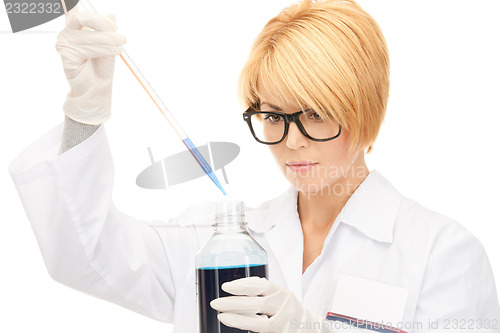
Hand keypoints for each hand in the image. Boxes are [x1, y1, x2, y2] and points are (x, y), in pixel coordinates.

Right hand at [55, 6, 126, 124]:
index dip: (91, 13)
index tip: (111, 23)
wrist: (97, 89)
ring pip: (89, 35)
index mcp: (76, 27)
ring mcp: (64, 43)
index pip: (78, 10)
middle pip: (82, 18)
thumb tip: (112, 15)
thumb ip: (107, 30)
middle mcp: (67, 32)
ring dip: (108, 41)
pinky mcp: (66, 55)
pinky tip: (113, 53)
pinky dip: (103, 50)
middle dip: (104, 25)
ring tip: (120, 48)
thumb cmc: (101, 68)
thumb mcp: (108, 45)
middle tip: (121, 37)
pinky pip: (86, 48)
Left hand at [210, 277, 322, 331]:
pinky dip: (245, 325)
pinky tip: (234, 323)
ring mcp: (283, 322)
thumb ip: (263, 291)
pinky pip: (260, 331)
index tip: (226, 287)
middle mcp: (283, 306)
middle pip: (256, 304)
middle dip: (233, 303)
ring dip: (237, 319)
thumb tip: (239, 286)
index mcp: (281, 292)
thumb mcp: (278, 295)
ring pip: (258, 322)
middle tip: (216, 303)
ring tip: (222, 315)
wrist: (309, 326)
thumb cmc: (288, 309)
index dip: (242, 285)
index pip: (260, 286)